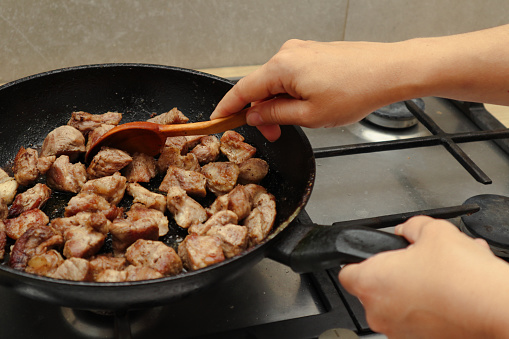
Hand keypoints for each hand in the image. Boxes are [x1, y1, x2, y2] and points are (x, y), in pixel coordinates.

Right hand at [211, 25, 508, 140]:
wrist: (389, 71)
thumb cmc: (355, 91)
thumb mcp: (308, 116)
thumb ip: (274, 115)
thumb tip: (254, 115)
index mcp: (281, 67)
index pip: (242, 90)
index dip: (227, 109)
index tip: (217, 121)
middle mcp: (287, 53)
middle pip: (259, 86)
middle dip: (261, 113)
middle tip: (272, 135)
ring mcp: (302, 51)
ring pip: (276, 82)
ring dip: (278, 105)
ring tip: (296, 123)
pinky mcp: (314, 53)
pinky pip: (292, 76)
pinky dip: (291, 94)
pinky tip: (306, 107)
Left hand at [338, 216, 508, 338]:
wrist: (496, 308)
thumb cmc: (462, 276)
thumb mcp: (433, 231)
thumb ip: (410, 227)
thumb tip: (407, 230)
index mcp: (372, 283)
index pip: (347, 271)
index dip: (358, 260)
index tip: (369, 257)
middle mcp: (379, 312)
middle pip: (375, 288)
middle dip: (394, 273)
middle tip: (415, 263)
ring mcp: (399, 332)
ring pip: (397, 304)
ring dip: (412, 289)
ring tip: (440, 276)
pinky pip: (416, 319)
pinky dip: (428, 306)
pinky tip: (448, 292)